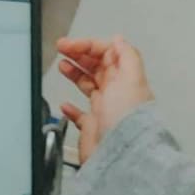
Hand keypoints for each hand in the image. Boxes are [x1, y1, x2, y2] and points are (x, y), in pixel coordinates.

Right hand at [56, 35, 153, 163]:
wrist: (122, 155)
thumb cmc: (127, 120)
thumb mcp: (132, 78)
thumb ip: (127, 55)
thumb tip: (119, 39)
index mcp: (124, 78)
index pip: (105, 54)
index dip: (86, 46)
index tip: (68, 45)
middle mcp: (115, 92)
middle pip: (96, 66)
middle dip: (78, 55)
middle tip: (62, 49)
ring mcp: (104, 110)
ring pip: (88, 85)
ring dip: (75, 74)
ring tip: (63, 66)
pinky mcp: (93, 129)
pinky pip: (80, 116)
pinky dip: (71, 109)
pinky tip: (65, 105)